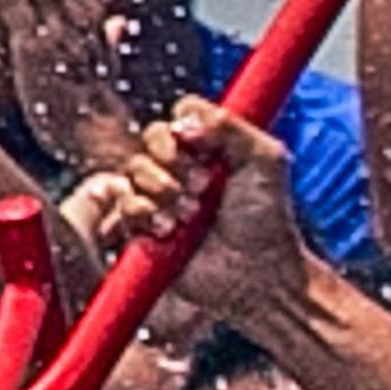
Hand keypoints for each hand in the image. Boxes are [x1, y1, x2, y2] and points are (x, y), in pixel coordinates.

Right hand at [100, 97, 313, 326]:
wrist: (255, 276)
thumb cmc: (267, 222)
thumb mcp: (265, 161)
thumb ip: (231, 126)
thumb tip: (184, 121)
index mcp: (213, 146)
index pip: (183, 114)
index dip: (186, 125)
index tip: (203, 145)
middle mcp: (185, 167)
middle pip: (153, 136)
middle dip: (173, 160)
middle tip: (202, 187)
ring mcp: (162, 197)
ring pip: (135, 169)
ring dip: (162, 188)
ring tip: (190, 215)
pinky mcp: (144, 228)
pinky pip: (123, 206)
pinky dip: (141, 212)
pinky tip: (167, 229)